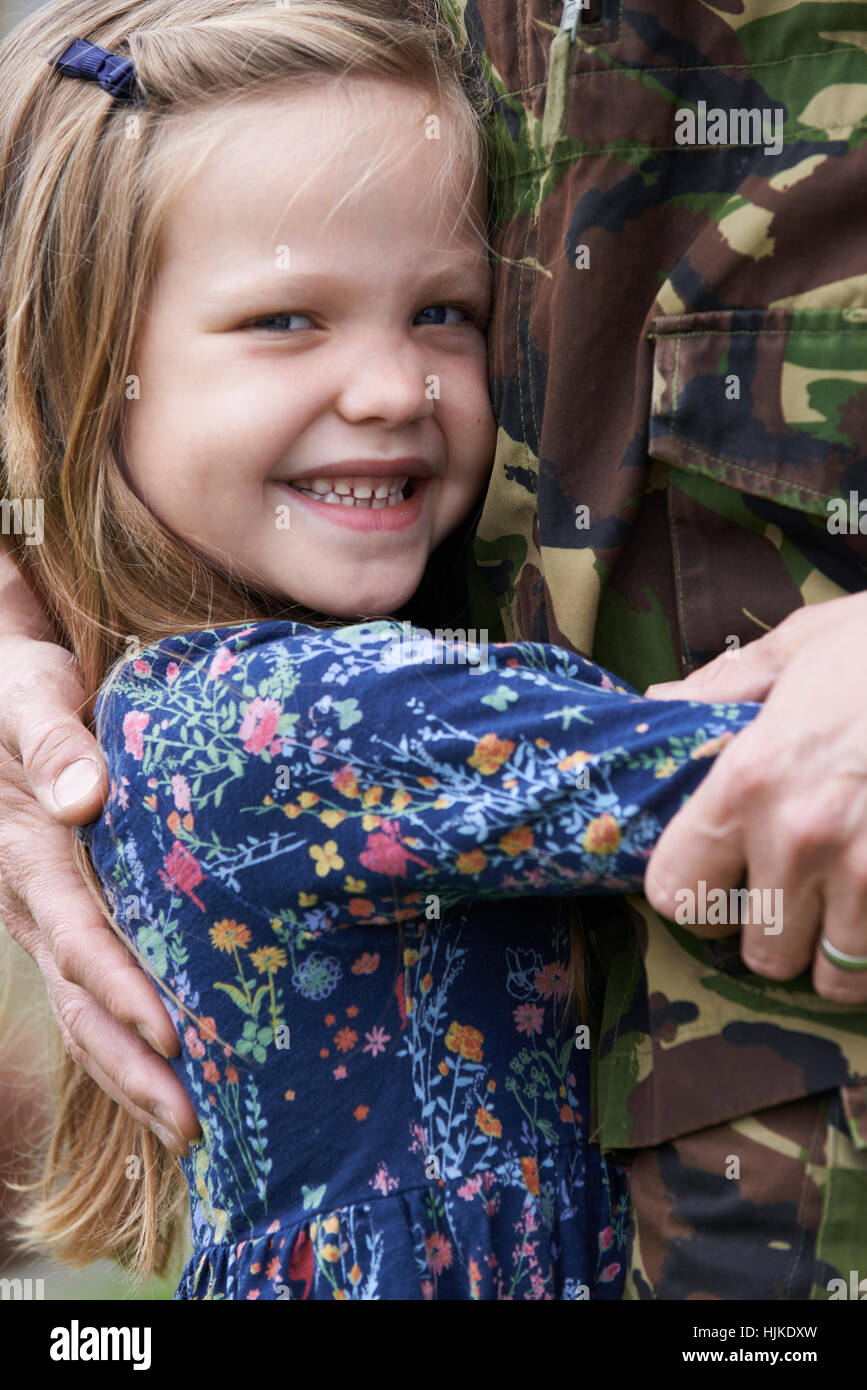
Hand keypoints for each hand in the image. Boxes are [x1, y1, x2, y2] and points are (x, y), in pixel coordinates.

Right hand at [0, 633, 199, 1153]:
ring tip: (192, 1129)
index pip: (78, 936)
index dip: (121, 989)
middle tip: (194, 1122)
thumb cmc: (22, 686)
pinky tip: (175, 1078)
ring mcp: (49, 917)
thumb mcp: (29, 696)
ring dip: (133, 1075)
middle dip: (133, 1068)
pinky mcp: (71, 916)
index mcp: (27, 853)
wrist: (2, 692)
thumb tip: (84, 797)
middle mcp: (34, 900)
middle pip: (81, 1001)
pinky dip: (127, 1045)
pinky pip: (93, 993)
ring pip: (85, 1013)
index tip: (171, 1034)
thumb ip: (53, 743)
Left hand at [643, 594, 866, 1002]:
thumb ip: (724, 687)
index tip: (713, 874)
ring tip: (844, 904)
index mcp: (751, 780)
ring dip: (835, 950)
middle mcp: (804, 839)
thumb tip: (664, 705)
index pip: (678, 894)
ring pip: (834, 976)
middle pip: (760, 954)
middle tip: (788, 893)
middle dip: (771, 931)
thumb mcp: (799, 645)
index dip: (690, 890)